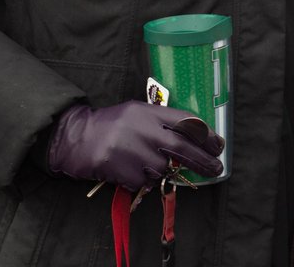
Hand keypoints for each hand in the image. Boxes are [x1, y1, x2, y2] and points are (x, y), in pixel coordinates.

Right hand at [47, 101, 224, 190]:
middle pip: (183, 148)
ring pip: (163, 169)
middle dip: (203, 160)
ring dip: (162, 171)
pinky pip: (145, 182)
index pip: (186, 122)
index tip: (217, 145)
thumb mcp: (137, 112)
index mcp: (149, 112)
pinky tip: (131, 170)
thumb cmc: (111, 124)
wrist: (76, 137)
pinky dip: (143, 180)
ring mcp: (133, 151)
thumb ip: (161, 122)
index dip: (206, 135)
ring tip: (147, 163)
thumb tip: (192, 139)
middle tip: (216, 168)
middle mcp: (143, 129)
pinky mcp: (122, 170)